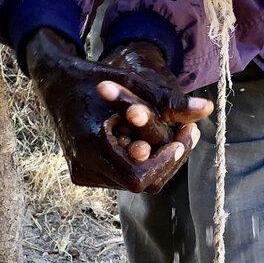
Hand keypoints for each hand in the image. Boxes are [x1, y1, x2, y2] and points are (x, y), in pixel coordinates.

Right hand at [26, 29, 210, 193]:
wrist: (55, 83)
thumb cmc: (93, 79)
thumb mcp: (132, 85)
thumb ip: (169, 101)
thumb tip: (209, 108)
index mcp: (92, 146)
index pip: (139, 176)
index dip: (165, 162)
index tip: (182, 139)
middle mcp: (84, 166)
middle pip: (140, 183)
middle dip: (167, 160)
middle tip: (187, 133)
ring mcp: (82, 173)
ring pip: (132, 183)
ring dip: (154, 161)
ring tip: (171, 134)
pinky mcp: (83, 173)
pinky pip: (120, 177)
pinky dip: (138, 161)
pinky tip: (144, 139)